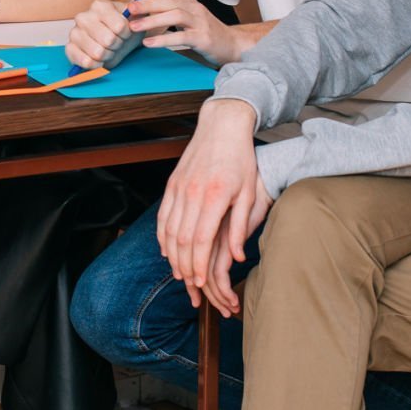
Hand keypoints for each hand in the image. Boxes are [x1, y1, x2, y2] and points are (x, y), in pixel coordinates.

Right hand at [66, 0, 137, 68]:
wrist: (118, 42)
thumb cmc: (126, 28)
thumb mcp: (137, 16)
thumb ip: (140, 7)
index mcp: (100, 6)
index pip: (119, 26)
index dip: (127, 34)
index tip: (126, 32)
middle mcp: (84, 16)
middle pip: (108, 40)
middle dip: (117, 45)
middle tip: (117, 43)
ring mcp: (74, 32)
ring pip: (97, 52)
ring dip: (108, 55)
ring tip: (108, 49)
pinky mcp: (70, 48)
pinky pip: (85, 61)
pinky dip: (96, 65)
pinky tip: (99, 60)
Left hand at [130, 0, 256, 64]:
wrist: (233, 45)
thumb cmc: (206, 31)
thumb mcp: (190, 16)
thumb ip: (171, 8)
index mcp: (191, 2)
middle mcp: (196, 9)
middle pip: (170, 1)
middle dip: (148, 3)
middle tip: (130, 8)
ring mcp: (200, 23)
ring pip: (175, 16)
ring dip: (152, 20)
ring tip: (134, 26)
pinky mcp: (203, 39)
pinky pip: (181, 37)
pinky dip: (163, 39)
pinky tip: (149, 42)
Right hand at [157, 99, 268, 317]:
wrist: (222, 126)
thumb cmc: (240, 159)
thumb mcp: (248, 193)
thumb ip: (241, 226)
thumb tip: (237, 257)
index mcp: (213, 196)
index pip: (199, 240)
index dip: (197, 264)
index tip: (199, 282)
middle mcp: (191, 193)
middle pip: (180, 239)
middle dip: (183, 265)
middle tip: (188, 283)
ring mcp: (178, 187)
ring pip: (167, 229)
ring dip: (171, 254)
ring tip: (178, 271)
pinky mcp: (172, 183)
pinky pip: (162, 215)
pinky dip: (162, 235)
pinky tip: (167, 248)